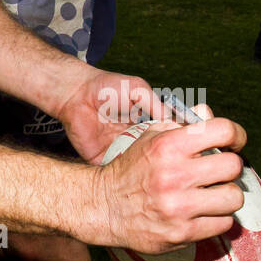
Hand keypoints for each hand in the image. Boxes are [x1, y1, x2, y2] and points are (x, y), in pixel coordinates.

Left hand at [55, 66, 170, 163]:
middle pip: (151, 156)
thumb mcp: (138, 89)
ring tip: (154, 166)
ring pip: (136, 167)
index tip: (183, 147)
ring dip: (144, 168)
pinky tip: (134, 169)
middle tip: (171, 161)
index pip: (162, 140)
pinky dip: (124, 173)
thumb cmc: (107, 88)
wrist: (78, 94)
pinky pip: (116, 171)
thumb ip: (156, 105)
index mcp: (143, 126)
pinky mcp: (102, 159)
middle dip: (161, 160)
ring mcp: (118, 151)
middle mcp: (132, 141)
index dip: (172, 144)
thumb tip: (175, 122)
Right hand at [94, 109, 246, 253]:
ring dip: (227, 196)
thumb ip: (183, 125)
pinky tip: (203, 213)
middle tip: (219, 173)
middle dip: (229, 168)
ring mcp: (179, 207)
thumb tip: (209, 114)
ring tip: (213, 195)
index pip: (223, 131)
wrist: (105, 206)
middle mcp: (174, 175)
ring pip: (233, 198)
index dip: (236, 135)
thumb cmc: (132, 168)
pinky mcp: (181, 233)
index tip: (234, 143)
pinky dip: (217, 218)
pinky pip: (223, 224)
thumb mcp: (150, 136)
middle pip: (233, 166)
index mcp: (169, 146)